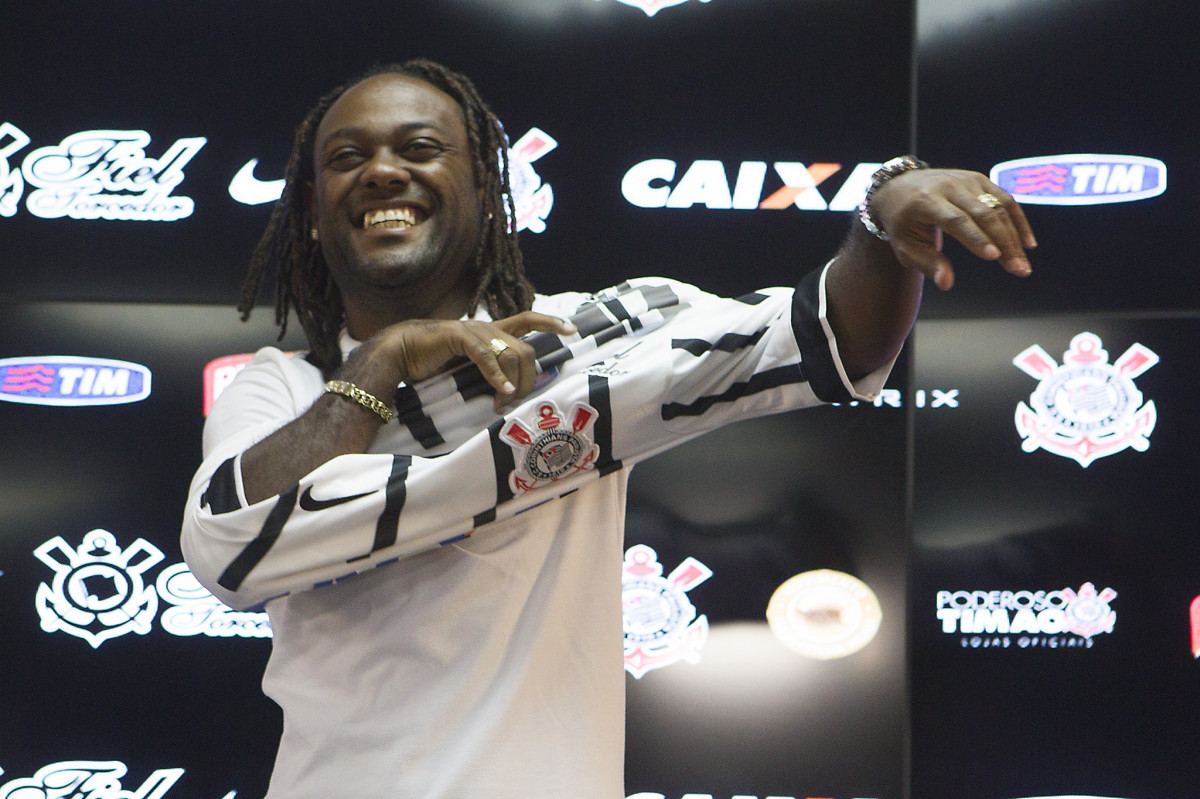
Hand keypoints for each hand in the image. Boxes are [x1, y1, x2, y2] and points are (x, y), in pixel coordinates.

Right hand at [383, 312, 576, 410]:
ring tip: (502, 403)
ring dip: (511, 384)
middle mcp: (487, 328)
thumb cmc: (433, 365)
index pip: (528, 320)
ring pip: (511, 354)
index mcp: (491, 332)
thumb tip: (510, 395)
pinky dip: (497, 377)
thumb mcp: (469, 371)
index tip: (572, 330)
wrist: (401, 354)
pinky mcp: (460, 337)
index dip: (551, 322)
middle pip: (526, 350)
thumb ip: (490, 375)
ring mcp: (475, 331)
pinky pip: (487, 358)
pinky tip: (502, 393)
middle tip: (517, 401)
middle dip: (528, 378)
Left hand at [871, 168, 1036, 290]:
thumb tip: (946, 283)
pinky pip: (1005, 200)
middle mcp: (949, 186)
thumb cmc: (902, 223)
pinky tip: (1027, 244)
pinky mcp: (979, 180)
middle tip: (1018, 269)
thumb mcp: (905, 246)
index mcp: (926, 201)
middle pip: (983, 213)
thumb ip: (927, 264)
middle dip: (1004, 242)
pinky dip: (1018, 221)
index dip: (976, 237)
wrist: (900, 187)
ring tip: (1022, 264)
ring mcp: (966, 180)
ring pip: (998, 207)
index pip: (955, 219)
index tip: (994, 257)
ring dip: (1014, 237)